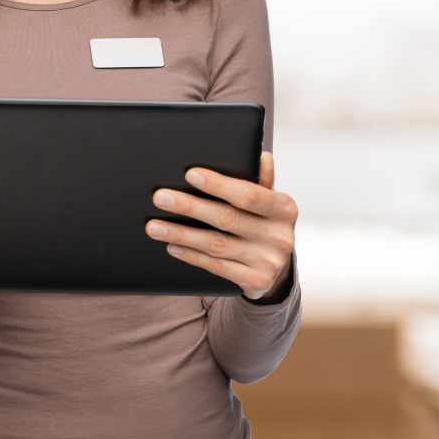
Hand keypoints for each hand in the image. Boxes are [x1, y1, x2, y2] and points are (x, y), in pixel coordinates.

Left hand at [145, 152, 296, 301]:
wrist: (276, 268)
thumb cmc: (264, 223)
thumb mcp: (268, 202)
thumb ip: (262, 181)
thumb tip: (262, 156)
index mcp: (284, 208)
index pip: (248, 194)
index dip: (218, 184)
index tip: (190, 174)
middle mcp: (280, 236)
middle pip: (226, 218)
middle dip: (189, 207)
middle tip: (160, 197)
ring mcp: (269, 262)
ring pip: (216, 244)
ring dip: (181, 233)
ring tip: (154, 226)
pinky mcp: (256, 282)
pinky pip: (215, 266)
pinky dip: (191, 255)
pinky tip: (172, 245)